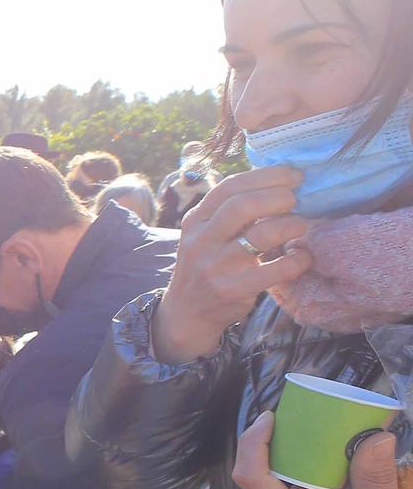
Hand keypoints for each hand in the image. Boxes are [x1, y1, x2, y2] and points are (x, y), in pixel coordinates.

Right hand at [152, 167, 311, 362]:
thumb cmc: (206, 266)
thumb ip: (229, 212)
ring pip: (263, 235)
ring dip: (292, 225)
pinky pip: (277, 269)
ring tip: (300, 226)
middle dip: (279, 197)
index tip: (294, 176)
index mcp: (195, 220)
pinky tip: (302, 256)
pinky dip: (298, 259)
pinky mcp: (234, 289)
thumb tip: (276, 184)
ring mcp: (216, 266)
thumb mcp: (205, 234)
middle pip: (244, 205)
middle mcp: (202, 240)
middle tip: (297, 200)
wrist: (186, 312)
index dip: (267, 176)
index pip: (230, 187)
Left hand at [232, 414, 412, 488]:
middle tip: (299, 416)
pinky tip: (330, 463)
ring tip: (316, 432)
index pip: (251, 476)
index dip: (254, 442)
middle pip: (259, 478)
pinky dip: (307, 478)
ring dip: (293, 460)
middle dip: (275, 444)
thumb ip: (375, 478)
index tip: (271, 416)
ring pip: (277, 487)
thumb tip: (376, 435)